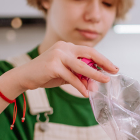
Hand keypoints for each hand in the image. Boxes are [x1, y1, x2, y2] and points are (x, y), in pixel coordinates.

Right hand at [3, 41, 118, 97]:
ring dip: (95, 75)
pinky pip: (71, 77)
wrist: (25, 76)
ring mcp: (58, 55)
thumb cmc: (46, 74)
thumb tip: (94, 85)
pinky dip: (80, 86)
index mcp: (67, 46)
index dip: (103, 59)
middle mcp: (63, 47)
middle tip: (114, 71)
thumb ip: (79, 76)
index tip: (113, 67)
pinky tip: (86, 93)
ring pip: (82, 66)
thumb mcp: (65, 74)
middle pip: (89, 54)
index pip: (89, 51)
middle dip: (103, 63)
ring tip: (105, 81)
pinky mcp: (53, 65)